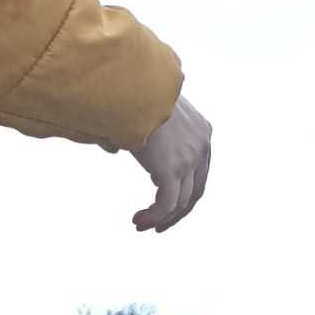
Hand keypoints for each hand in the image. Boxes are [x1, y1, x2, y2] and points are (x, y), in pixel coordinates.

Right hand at [131, 95, 211, 232]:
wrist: (136, 88)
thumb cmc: (134, 93)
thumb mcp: (145, 112)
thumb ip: (138, 131)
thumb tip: (112, 148)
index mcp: (202, 132)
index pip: (199, 174)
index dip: (184, 195)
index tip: (165, 207)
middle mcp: (201, 146)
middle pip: (194, 193)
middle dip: (175, 214)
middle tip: (156, 226)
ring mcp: (189, 159)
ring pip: (179, 203)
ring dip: (159, 219)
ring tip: (140, 224)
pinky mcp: (173, 170)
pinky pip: (165, 205)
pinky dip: (152, 217)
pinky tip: (137, 220)